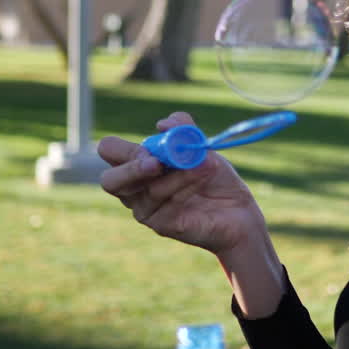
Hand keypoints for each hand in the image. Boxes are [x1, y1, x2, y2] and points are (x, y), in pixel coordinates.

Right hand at [98, 112, 267, 258]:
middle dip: (132, 169)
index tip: (153, 147)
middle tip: (156, 162)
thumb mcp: (200, 147)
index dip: (123, 148)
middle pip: (109, 181)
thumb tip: (163, 123)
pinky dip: (188, 185)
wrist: (239, 211)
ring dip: (180, 172)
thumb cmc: (214, 178)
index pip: (110, 152)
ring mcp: (146, 210)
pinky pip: (168, 204)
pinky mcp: (162, 225)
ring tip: (207, 164)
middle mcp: (135, 190)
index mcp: (137, 165)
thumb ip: (182, 130)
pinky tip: (205, 176)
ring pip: (149, 190)